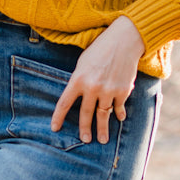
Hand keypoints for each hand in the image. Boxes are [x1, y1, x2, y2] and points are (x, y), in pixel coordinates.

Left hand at [51, 16, 144, 143]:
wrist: (124, 40)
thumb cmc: (101, 49)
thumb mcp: (83, 63)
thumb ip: (79, 80)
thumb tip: (78, 97)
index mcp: (78, 79)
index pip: (64, 103)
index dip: (58, 117)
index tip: (54, 128)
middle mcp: (92, 87)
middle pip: (86, 114)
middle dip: (85, 129)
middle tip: (85, 140)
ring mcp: (108, 90)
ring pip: (104, 115)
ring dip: (103, 129)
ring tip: (102, 140)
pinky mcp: (123, 91)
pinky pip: (119, 107)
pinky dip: (119, 113)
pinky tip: (119, 119)